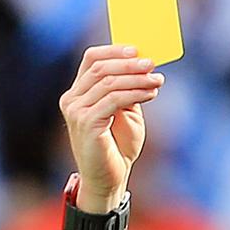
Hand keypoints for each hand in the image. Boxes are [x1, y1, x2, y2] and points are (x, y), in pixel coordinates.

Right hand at [60, 45, 160, 209]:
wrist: (109, 180)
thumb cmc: (118, 148)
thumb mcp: (125, 113)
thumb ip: (128, 91)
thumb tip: (143, 67)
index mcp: (78, 93)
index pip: (91, 59)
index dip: (114, 50)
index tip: (137, 50)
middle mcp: (72, 99)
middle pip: (100, 68)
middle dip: (129, 63)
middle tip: (152, 63)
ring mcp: (76, 111)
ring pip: (108, 82)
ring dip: (136, 78)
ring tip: (157, 80)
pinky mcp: (87, 123)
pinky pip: (113, 100)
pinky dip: (135, 93)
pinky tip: (151, 93)